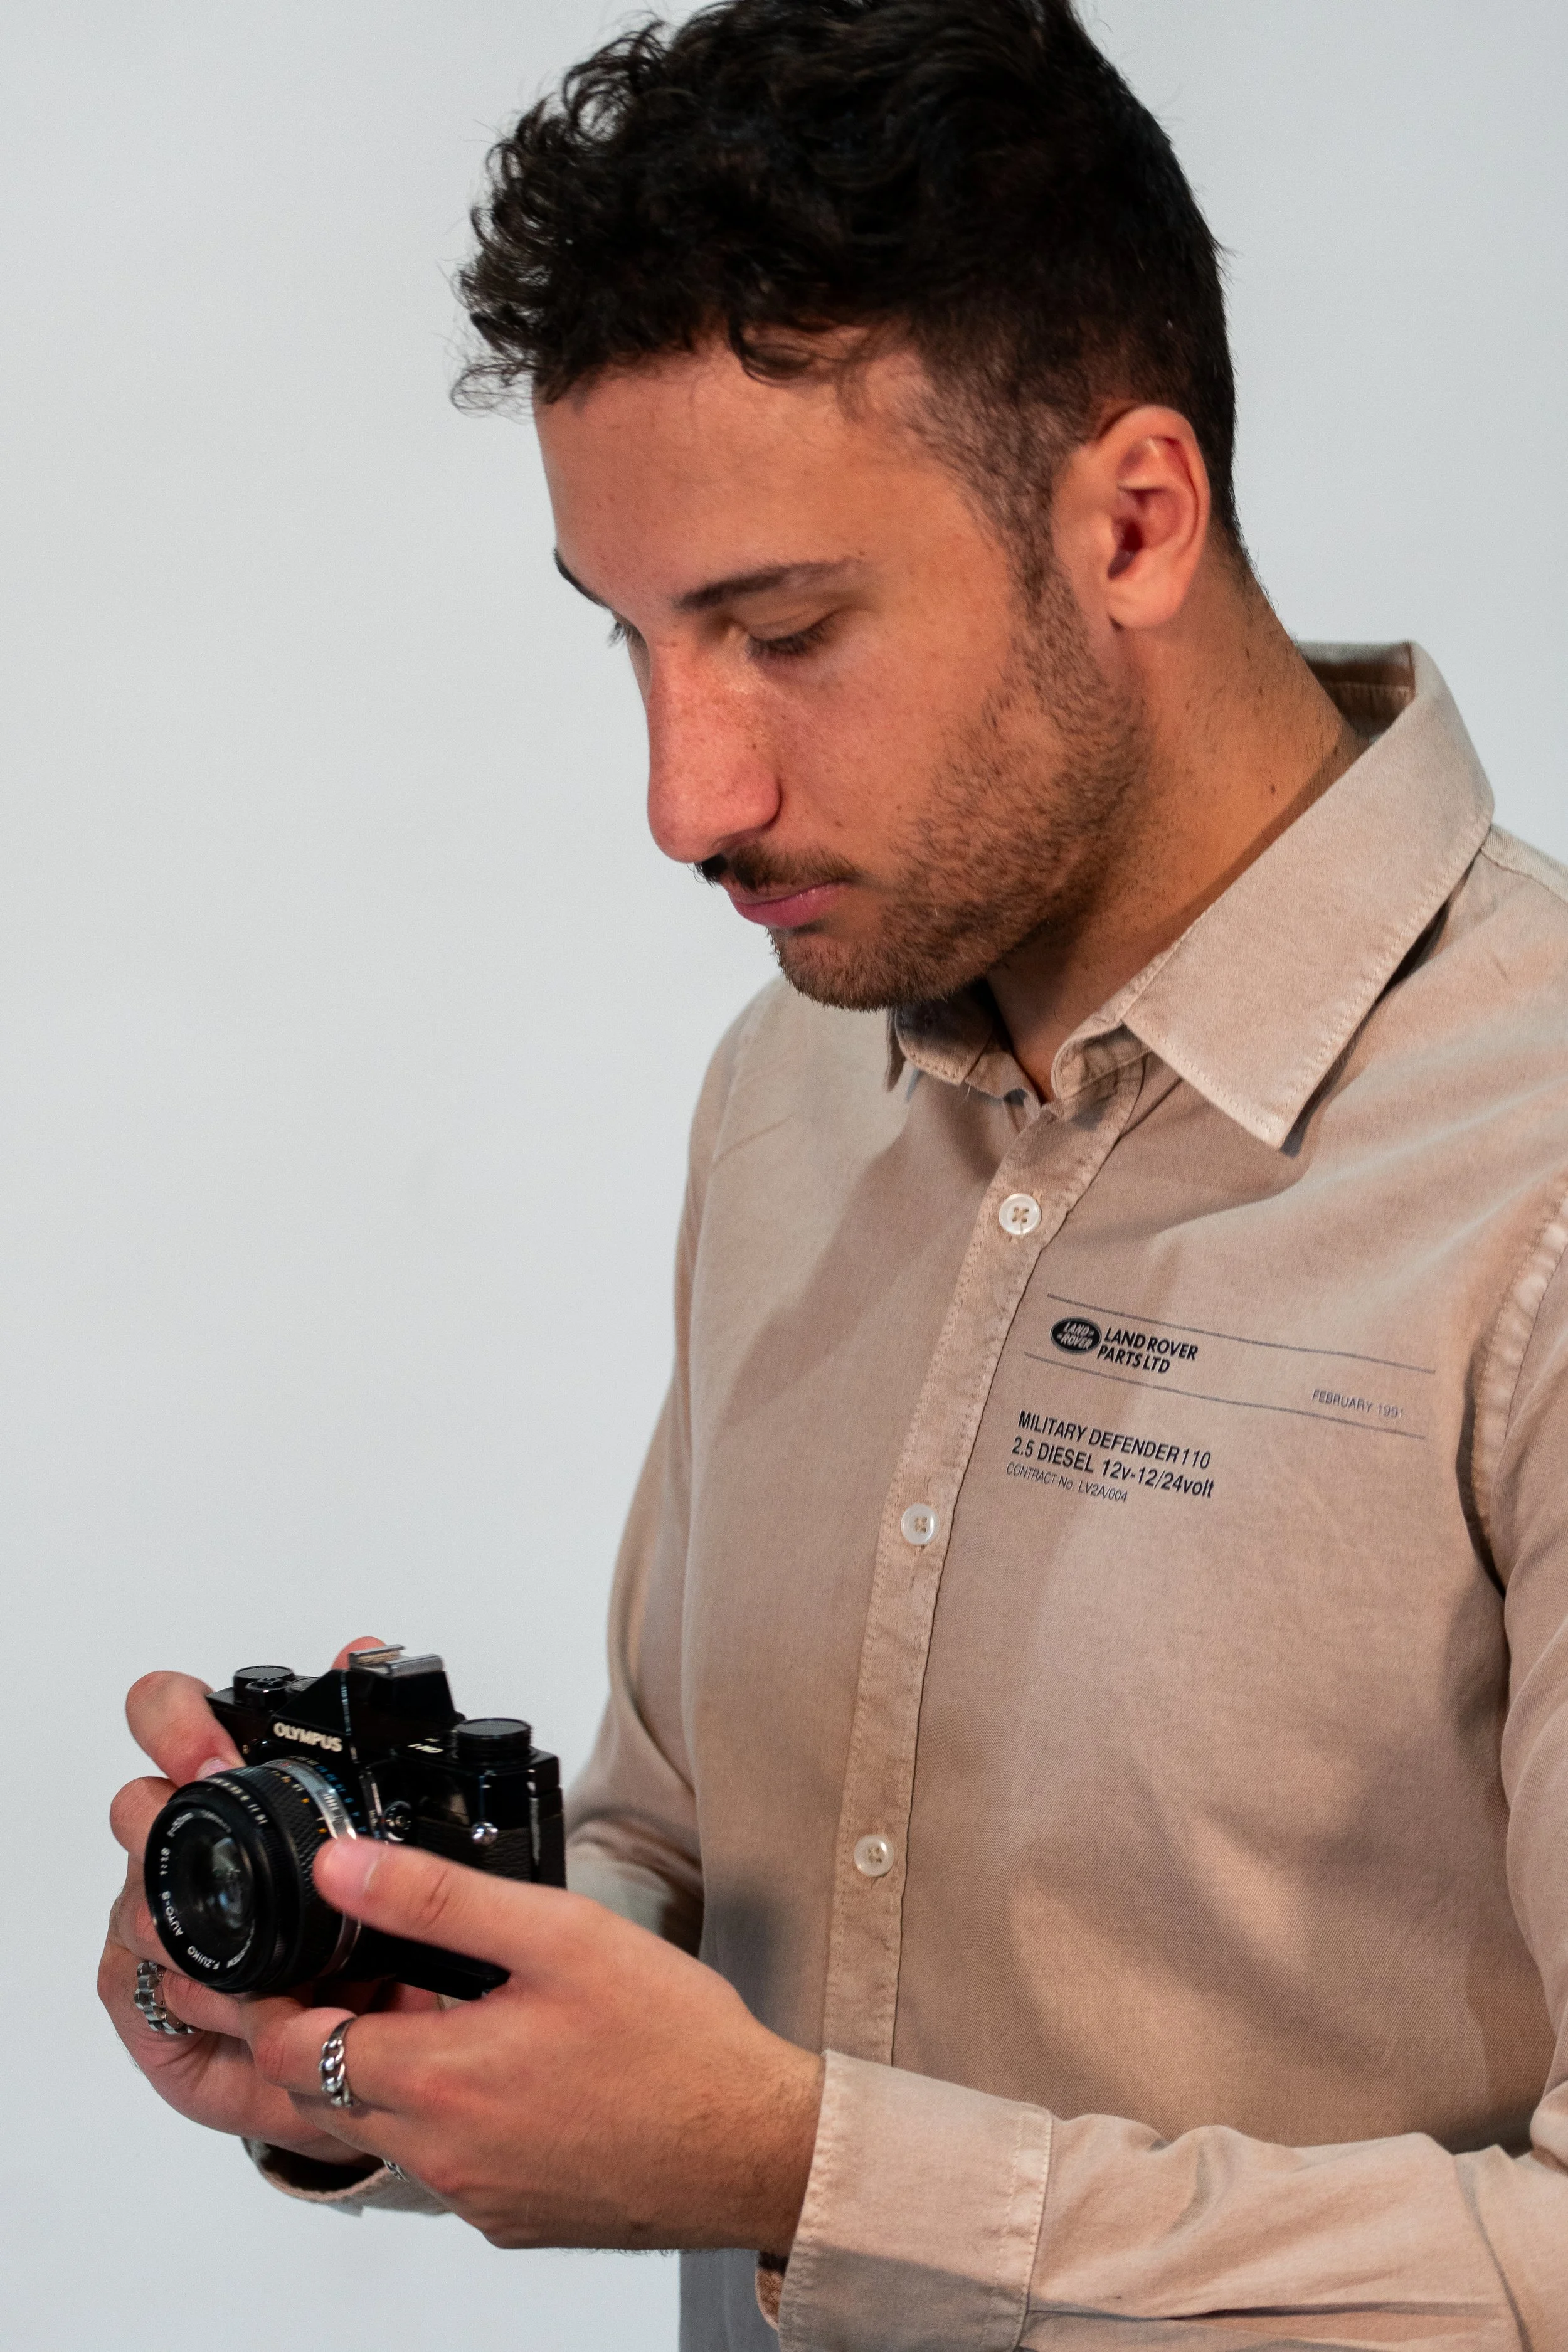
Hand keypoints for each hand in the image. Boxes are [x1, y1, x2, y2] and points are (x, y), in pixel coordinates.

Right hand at [98, 1637, 419, 2165]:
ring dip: (215, 1938)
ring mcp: (152, 1923)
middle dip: (170, 1827)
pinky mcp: (145, 2005)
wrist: (355, 2039)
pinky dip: (219, 2007)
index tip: (214, 1757)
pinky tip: (267, 2011)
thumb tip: (363, 1646)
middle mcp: (178, 1847)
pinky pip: (160, 1997)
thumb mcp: (377, 1835)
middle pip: (136, 1806)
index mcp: (223, 1789)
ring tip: (290, 1965)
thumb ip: (355, 1740)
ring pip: (144, 1911)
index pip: (168, 1715)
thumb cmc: (356, 1928)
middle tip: (232, 1857)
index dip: (176, 1721)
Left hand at [242, 1838, 825, 2250]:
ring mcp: (475, 2197)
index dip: (268, 2000)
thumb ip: (436, 1898)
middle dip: (316, 2033)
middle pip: (319, 2097)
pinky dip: (441, 2114)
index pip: (287, 2051)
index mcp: (440, 2081)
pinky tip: (500, 2064)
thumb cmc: (675, 2043)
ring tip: (436, 2004)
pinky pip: (443, 2164)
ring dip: (382, 2072)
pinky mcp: (511, 2218)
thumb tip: (339, 1868)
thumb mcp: (558, 1934)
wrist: (754, 2147)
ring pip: (383, 2132)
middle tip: (359, 1970)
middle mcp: (442, 2155)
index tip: (283, 1958)